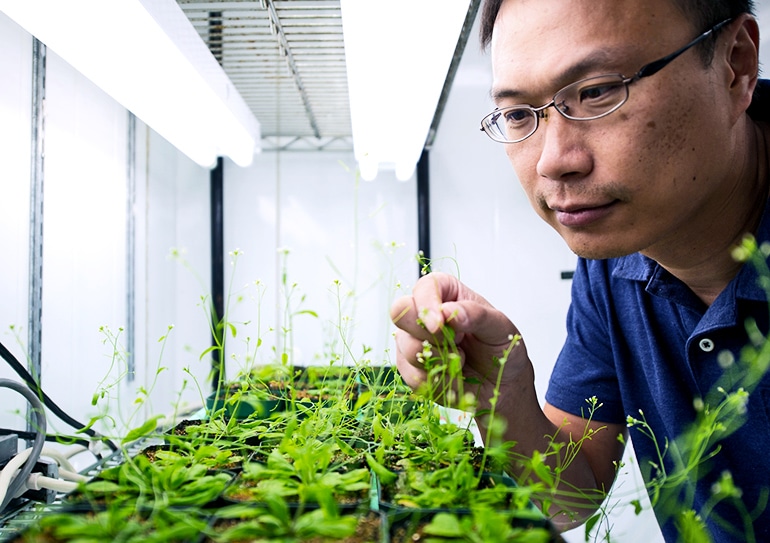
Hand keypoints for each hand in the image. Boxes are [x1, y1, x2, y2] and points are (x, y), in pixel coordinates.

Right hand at [390, 272, 530, 410]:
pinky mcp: (410, 367)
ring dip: (438, 360)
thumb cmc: (501, 348)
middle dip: (427, 334)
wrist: (503, 383)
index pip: (423, 288)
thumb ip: (476, 315)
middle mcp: (424, 313)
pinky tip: (453, 375)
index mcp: (446, 293)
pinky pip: (411, 375)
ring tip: (460, 360)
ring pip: (405, 346)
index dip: (426, 305)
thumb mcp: (500, 327)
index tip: (439, 326)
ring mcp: (413, 340)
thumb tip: (447, 312)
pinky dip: (436, 379)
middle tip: (455, 344)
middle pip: (400, 312)